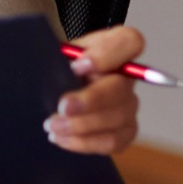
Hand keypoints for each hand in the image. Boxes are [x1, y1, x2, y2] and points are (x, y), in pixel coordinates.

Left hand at [45, 25, 142, 154]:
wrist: (53, 88)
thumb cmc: (56, 67)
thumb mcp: (56, 52)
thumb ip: (61, 55)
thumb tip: (69, 69)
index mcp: (113, 47)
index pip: (130, 41)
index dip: (108, 54)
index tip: (79, 65)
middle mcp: (126, 76)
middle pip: (121, 88)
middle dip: (90, 100)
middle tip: (62, 107)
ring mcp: (129, 104)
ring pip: (116, 118)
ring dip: (82, 125)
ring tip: (52, 126)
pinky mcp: (124, 130)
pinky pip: (112, 141)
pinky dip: (84, 142)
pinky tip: (61, 138)